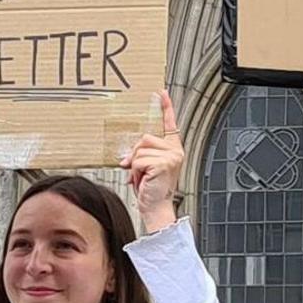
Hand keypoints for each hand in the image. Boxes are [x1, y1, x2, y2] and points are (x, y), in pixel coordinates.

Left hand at [124, 91, 184, 235]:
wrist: (157, 209)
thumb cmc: (152, 192)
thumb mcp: (145, 169)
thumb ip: (140, 156)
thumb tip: (127, 156)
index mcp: (173, 150)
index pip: (170, 124)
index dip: (166, 108)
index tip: (162, 93)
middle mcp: (174, 151)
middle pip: (145, 139)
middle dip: (136, 156)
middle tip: (138, 172)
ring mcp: (170, 157)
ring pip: (139, 150)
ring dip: (135, 166)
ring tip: (143, 179)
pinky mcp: (163, 163)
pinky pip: (138, 161)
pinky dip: (135, 172)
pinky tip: (143, 181)